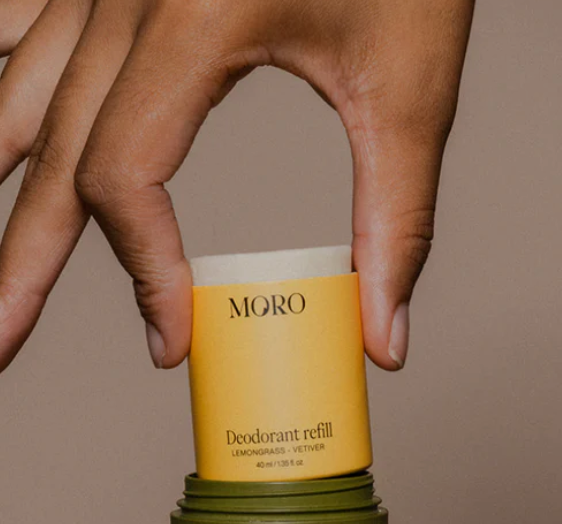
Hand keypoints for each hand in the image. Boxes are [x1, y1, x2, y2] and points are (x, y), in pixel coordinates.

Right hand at [0, 0, 473, 371]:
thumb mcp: (412, 85)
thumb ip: (399, 220)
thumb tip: (384, 337)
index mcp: (196, 14)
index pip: (123, 176)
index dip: (144, 275)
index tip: (173, 339)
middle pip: (47, 155)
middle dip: (21, 266)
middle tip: (2, 344)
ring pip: (17, 99)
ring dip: (0, 192)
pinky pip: (23, 31)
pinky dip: (2, 96)